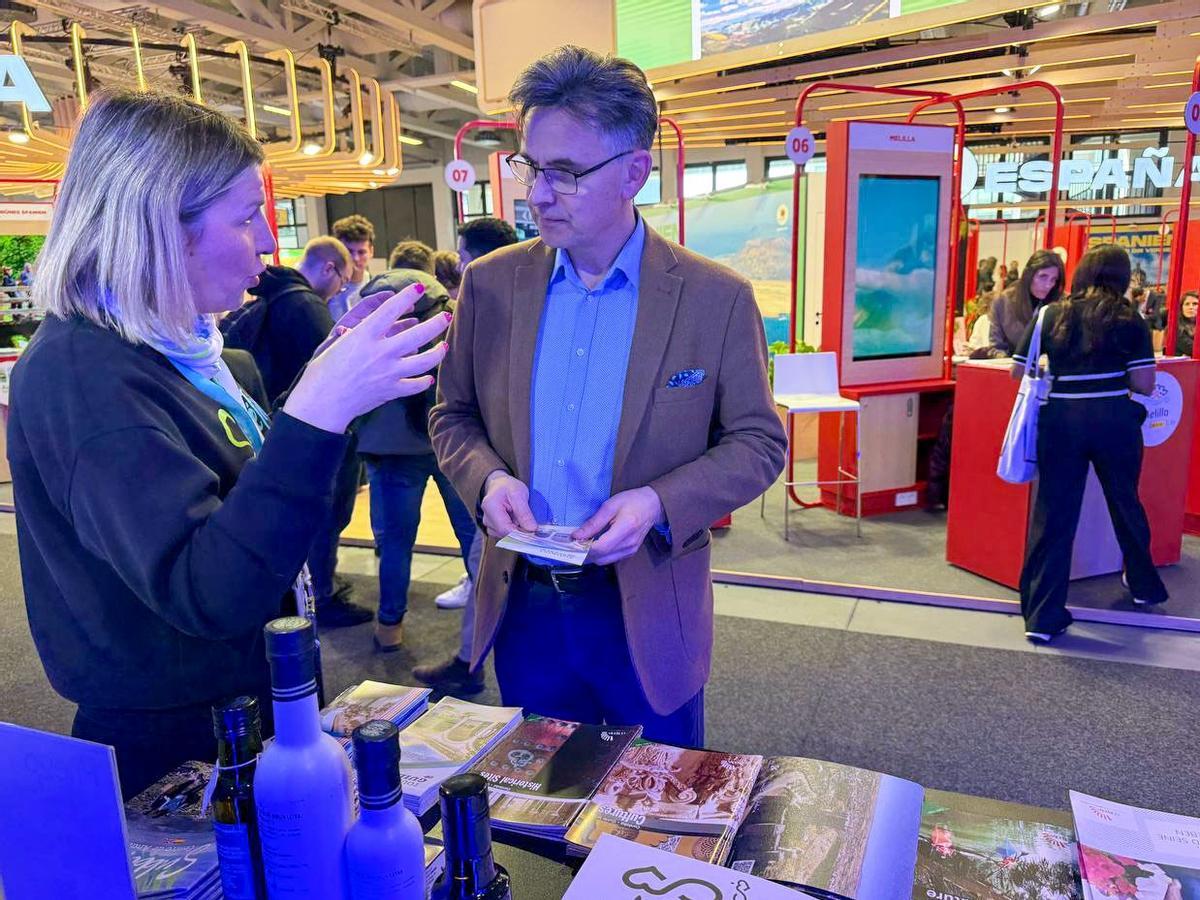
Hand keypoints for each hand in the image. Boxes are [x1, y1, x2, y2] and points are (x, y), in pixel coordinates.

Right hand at [283, 283, 450, 433]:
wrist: (323, 402)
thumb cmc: (323, 370)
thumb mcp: (338, 343)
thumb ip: (360, 332)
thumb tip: (373, 323)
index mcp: (365, 335)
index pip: (392, 309)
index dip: (408, 296)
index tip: (419, 288)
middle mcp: (381, 352)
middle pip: (419, 334)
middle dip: (437, 323)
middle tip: (447, 316)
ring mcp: (390, 372)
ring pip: (425, 361)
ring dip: (438, 353)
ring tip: (444, 347)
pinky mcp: (392, 391)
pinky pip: (415, 385)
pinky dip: (424, 381)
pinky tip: (428, 378)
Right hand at [481, 471, 536, 537]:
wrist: (499, 485)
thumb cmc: (508, 487)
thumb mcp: (519, 493)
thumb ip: (524, 512)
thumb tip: (531, 529)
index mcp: (490, 507)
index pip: (505, 529)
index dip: (521, 534)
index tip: (534, 532)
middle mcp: (486, 518)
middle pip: (506, 534)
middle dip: (520, 531)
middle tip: (531, 523)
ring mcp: (488, 525)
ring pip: (507, 536)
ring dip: (517, 530)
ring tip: (520, 517)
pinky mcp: (493, 529)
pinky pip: (506, 535)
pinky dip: (514, 530)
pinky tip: (516, 521)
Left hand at [572, 487, 664, 565]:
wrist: (652, 506)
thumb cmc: (631, 501)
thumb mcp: (610, 506)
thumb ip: (593, 522)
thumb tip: (576, 536)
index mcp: (625, 528)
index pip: (600, 547)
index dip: (583, 548)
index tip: (571, 542)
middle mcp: (629, 544)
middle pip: (600, 558)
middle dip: (584, 553)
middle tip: (573, 543)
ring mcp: (631, 550)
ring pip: (604, 561)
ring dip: (591, 555)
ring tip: (582, 544)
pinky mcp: (630, 553)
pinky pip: (610, 559)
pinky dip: (600, 555)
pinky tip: (595, 545)